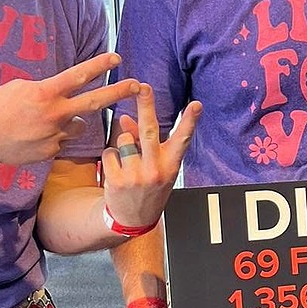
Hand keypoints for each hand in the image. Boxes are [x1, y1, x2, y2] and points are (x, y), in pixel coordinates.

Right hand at [0, 54, 141, 166]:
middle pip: (94, 102)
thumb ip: (48, 89)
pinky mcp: (51, 152)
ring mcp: (55, 135)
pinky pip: (62, 142)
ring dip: (69, 122)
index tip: (117, 57)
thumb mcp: (22, 87)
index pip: (78, 75)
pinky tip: (34, 137)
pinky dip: (54, 138)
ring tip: (42, 123)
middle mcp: (54, 113)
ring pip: (77, 126)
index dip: (99, 65)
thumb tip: (64, 91)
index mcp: (46, 93)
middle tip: (138, 86)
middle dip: (118, 92)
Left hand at [103, 87, 200, 231]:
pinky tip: (117, 172)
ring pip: (124, 139)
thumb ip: (143, 141)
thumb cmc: (148, 187)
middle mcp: (156, 170)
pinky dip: (111, 158)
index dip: (190, 121)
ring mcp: (137, 176)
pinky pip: (110, 153)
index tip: (196, 104)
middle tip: (143, 86)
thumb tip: (125, 118)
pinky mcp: (118, 181)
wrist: (133, 221)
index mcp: (171, 165)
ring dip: (123, 144)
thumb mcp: (155, 166)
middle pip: (149, 131)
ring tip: (128, 163)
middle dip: (146, 106)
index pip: (182, 139)